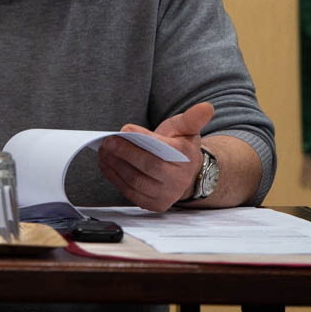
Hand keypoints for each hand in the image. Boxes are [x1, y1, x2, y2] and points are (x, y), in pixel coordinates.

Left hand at [96, 101, 212, 211]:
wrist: (184, 174)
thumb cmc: (180, 147)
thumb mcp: (186, 129)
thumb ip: (192, 118)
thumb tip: (206, 107)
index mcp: (187, 157)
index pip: (163, 148)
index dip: (142, 137)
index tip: (125, 128)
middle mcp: (179, 179)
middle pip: (148, 166)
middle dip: (124, 152)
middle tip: (108, 141)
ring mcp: (166, 194)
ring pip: (135, 181)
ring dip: (115, 165)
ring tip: (104, 151)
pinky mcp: (154, 204)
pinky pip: (130, 192)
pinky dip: (114, 177)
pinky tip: (107, 164)